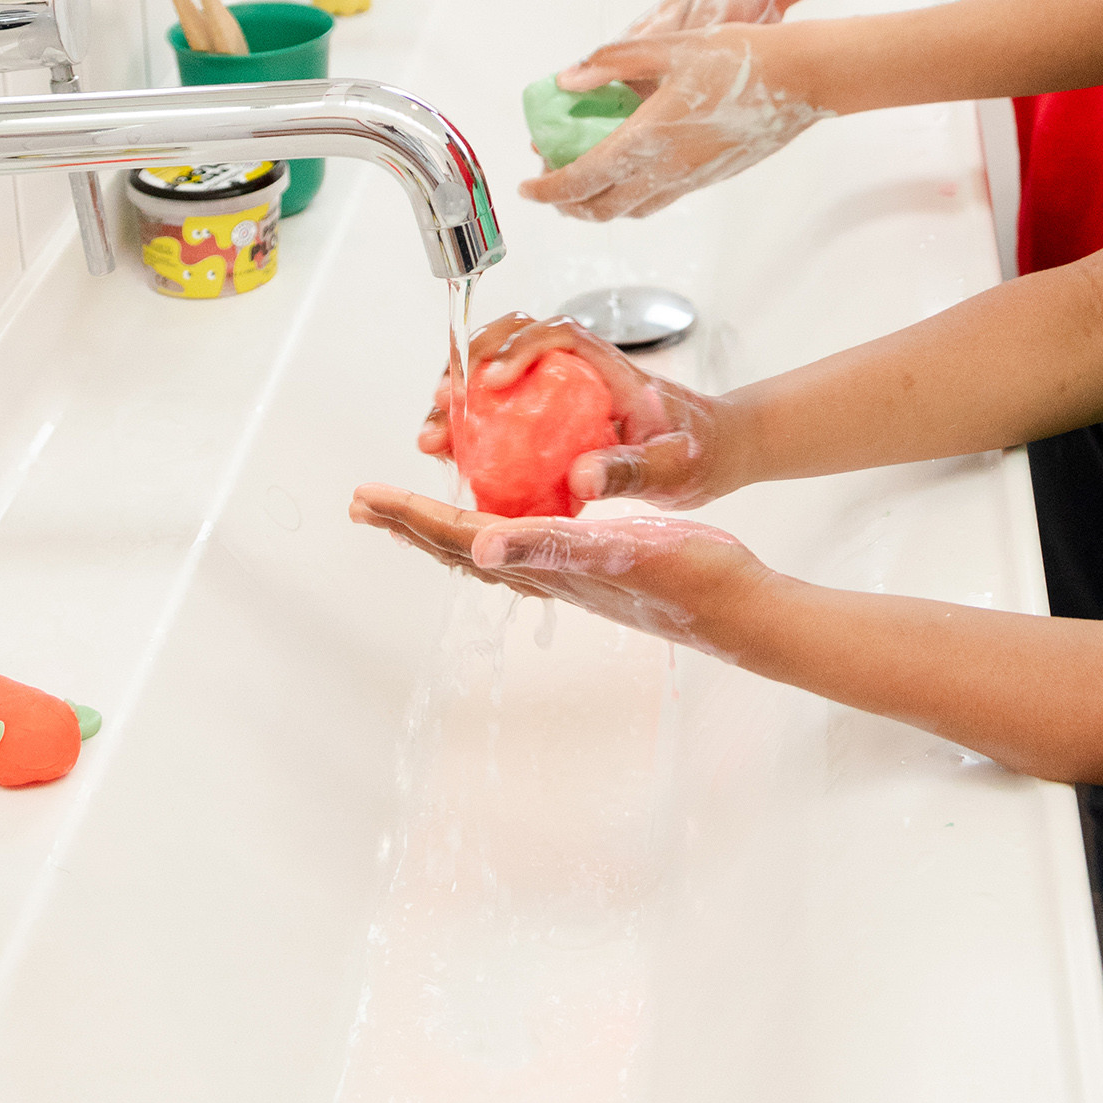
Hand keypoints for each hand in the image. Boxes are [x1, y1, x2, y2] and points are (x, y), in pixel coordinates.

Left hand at [349, 483, 770, 654]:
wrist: (737, 608)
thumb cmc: (686, 578)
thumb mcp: (617, 553)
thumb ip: (549, 545)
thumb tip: (479, 544)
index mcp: (543, 563)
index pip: (459, 537)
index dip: (410, 514)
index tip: (366, 495)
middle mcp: (547, 573)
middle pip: (461, 547)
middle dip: (413, 523)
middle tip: (368, 504)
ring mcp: (570, 574)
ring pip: (491, 549)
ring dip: (448, 528)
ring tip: (420, 513)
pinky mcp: (596, 569)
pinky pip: (529, 544)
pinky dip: (501, 525)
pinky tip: (511, 517)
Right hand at [417, 310, 738, 509]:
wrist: (716, 452)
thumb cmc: (700, 452)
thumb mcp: (672, 466)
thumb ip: (632, 470)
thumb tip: (582, 475)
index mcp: (609, 367)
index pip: (558, 334)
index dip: (518, 347)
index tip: (490, 382)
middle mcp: (580, 368)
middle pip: (512, 338)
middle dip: (467, 364)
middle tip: (440, 406)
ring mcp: (564, 388)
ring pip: (499, 369)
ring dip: (460, 394)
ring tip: (433, 435)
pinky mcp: (555, 413)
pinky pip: (504, 407)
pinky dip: (473, 424)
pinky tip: (453, 456)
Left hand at [521, 23, 829, 220]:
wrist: (801, 78)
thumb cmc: (739, 55)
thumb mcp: (667, 46)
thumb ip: (611, 63)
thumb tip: (566, 80)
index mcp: (648, 138)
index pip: (583, 179)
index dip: (548, 189)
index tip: (526, 188)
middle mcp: (668, 169)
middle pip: (603, 208)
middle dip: (569, 205)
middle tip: (550, 188)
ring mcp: (693, 178)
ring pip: (633, 209)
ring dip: (601, 204)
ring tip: (584, 184)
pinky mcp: (712, 177)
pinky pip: (661, 198)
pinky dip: (633, 194)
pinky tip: (632, 168)